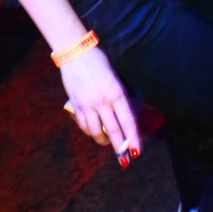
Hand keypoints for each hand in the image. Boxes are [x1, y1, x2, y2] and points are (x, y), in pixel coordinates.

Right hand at [60, 46, 141, 162]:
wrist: (76, 53)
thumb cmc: (99, 61)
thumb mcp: (115, 76)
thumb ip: (119, 94)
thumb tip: (124, 112)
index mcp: (116, 92)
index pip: (128, 121)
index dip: (133, 138)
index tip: (136, 151)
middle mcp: (102, 101)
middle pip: (113, 131)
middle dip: (120, 147)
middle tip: (125, 159)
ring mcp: (88, 104)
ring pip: (96, 132)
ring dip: (103, 141)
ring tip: (107, 142)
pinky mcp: (76, 104)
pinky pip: (84, 125)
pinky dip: (89, 131)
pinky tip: (93, 132)